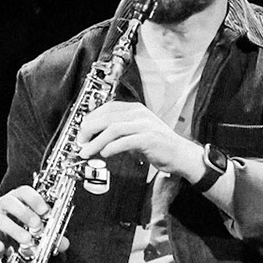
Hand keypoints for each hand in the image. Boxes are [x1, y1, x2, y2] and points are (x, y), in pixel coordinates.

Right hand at [0, 184, 62, 262]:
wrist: (3, 239)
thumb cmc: (22, 227)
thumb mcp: (38, 228)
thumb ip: (52, 234)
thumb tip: (64, 244)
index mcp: (19, 199)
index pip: (24, 192)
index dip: (35, 199)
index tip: (45, 210)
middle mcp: (4, 206)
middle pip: (10, 202)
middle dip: (25, 213)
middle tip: (37, 225)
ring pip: (0, 219)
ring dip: (15, 230)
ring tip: (27, 240)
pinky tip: (3, 248)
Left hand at [76, 100, 205, 182]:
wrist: (182, 155)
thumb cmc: (160, 146)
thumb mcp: (137, 134)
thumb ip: (120, 135)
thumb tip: (98, 141)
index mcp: (136, 109)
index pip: (107, 108)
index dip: (91, 118)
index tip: (82, 130)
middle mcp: (139, 114)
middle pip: (107, 117)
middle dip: (89, 130)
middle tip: (80, 142)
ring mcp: (145, 125)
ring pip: (113, 129)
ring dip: (96, 141)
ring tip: (87, 151)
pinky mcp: (149, 139)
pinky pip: (125, 141)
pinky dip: (111, 148)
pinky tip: (104, 154)